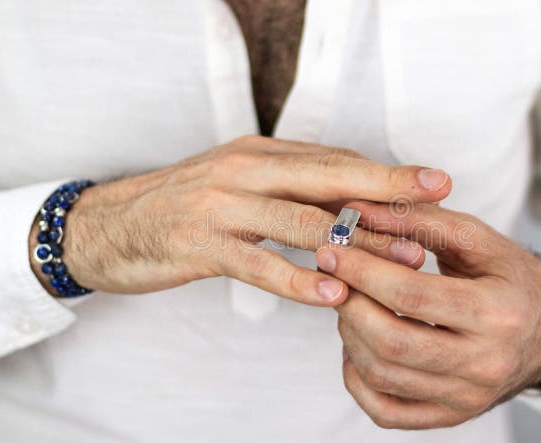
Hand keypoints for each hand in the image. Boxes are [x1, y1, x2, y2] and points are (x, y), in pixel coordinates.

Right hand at [29, 135, 450, 304]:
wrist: (105, 225)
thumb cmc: (185, 208)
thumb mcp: (239, 185)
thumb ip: (288, 190)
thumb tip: (351, 206)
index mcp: (259, 154)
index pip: (333, 161)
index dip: (382, 176)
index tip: (431, 184)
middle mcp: (244, 170)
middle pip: (326, 178)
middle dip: (384, 189)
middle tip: (434, 199)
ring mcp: (221, 206)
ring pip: (300, 222)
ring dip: (356, 244)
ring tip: (402, 262)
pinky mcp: (200, 245)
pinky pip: (258, 264)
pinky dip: (298, 280)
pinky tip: (333, 296)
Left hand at [316, 202, 540, 428]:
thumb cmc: (510, 277)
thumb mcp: (478, 238)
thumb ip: (421, 220)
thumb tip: (358, 211)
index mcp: (498, 313)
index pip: (411, 297)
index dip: (362, 272)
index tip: (332, 251)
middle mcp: (486, 363)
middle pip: (391, 342)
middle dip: (349, 305)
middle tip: (333, 278)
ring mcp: (467, 397)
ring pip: (382, 375)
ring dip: (349, 335)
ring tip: (351, 303)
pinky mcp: (450, 416)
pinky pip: (385, 411)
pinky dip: (357, 378)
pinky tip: (359, 346)